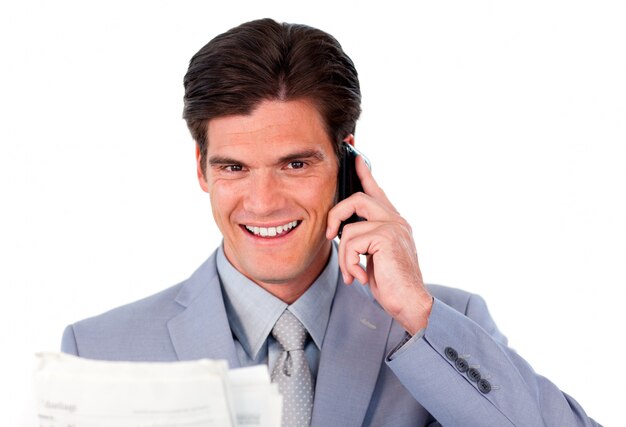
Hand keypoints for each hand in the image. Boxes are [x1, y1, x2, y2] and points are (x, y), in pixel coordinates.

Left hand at [326, 156, 432, 334]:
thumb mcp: (375, 257)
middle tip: (329, 236)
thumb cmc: (392, 284)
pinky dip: (350, 264)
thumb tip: (343, 230)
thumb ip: (365, 239)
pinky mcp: (387, 237)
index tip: (355, 157)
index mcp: (393, 222)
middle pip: (357, 198)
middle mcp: (396, 219)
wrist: (410, 303)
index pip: (376, 190)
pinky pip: (351, 243)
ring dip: (344, 256)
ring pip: (349, 227)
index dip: (364, 173)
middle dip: (335, 216)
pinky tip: (361, 277)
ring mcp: (393, 226)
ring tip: (353, 273)